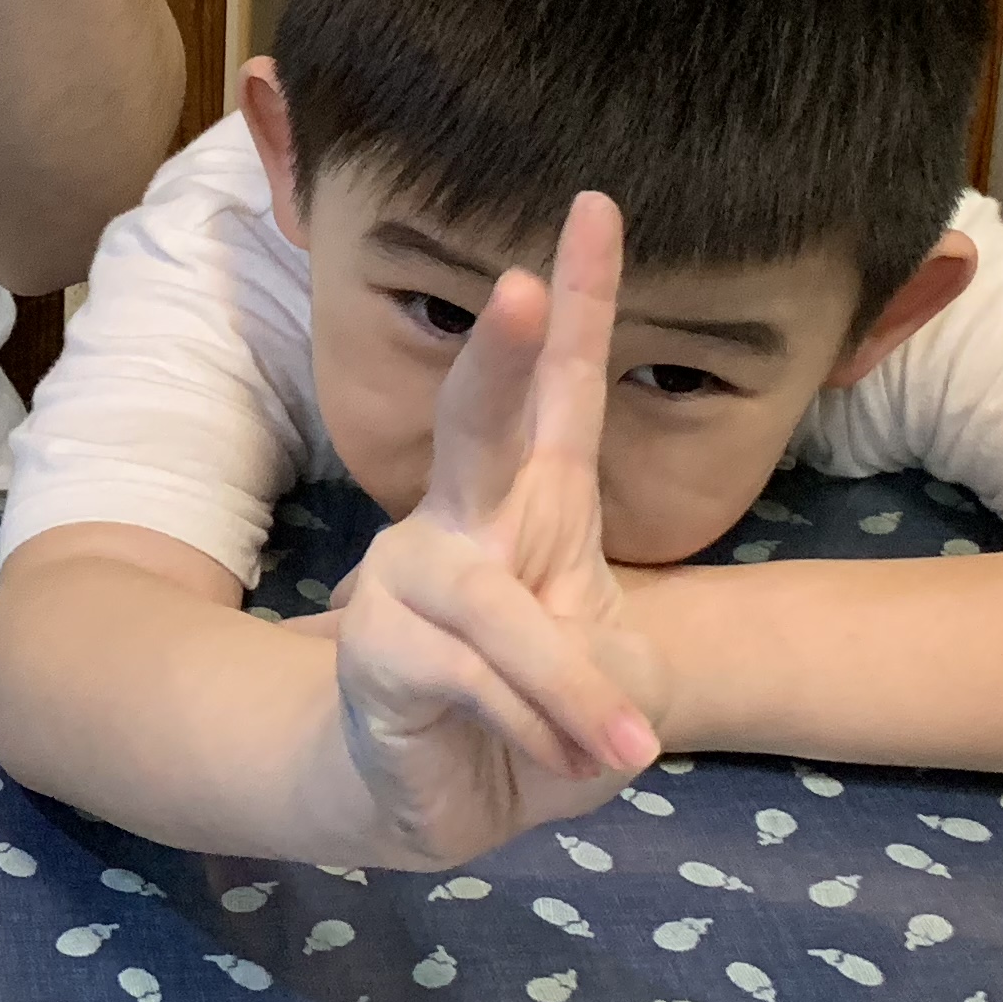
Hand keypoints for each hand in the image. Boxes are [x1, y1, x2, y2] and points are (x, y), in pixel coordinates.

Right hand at [324, 192, 666, 867]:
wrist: (439, 796)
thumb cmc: (534, 714)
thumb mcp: (609, 686)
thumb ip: (607, 679)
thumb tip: (606, 721)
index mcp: (534, 502)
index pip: (564, 390)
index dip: (583, 300)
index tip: (595, 205)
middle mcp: (465, 520)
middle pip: (478, 423)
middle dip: (500, 354)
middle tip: (520, 287)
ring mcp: (411, 577)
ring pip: (494, 609)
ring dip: (566, 682)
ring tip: (625, 749)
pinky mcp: (377, 647)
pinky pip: (469, 680)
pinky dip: (532, 727)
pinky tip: (562, 760)